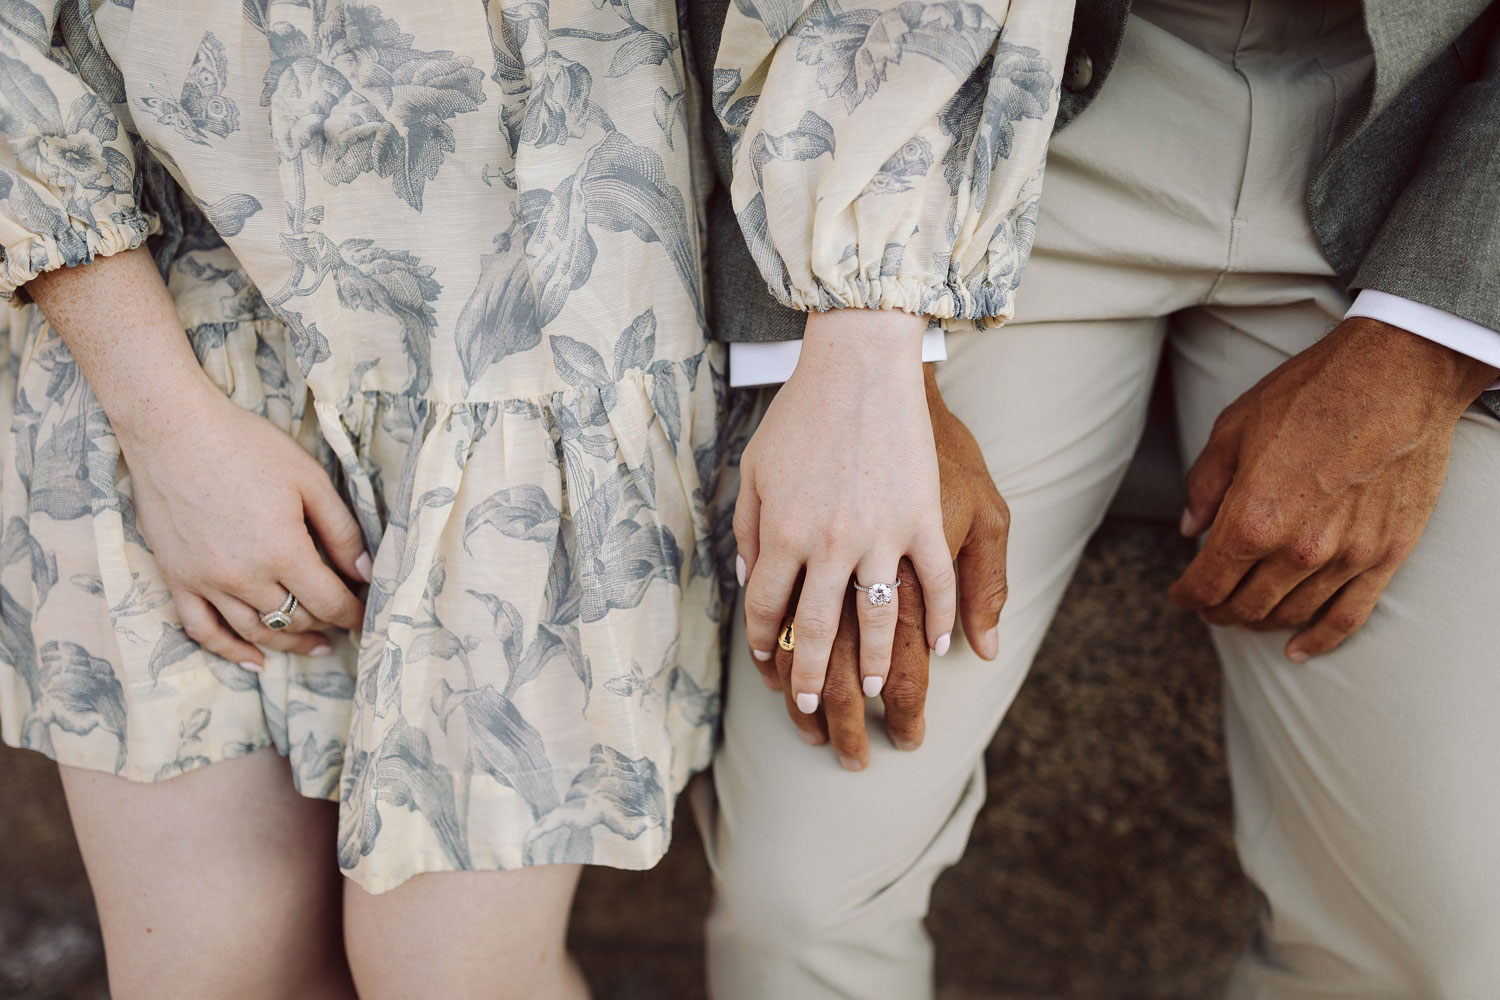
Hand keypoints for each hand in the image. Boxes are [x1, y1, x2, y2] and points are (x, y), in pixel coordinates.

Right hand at [29, 247, 370, 672]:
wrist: (172, 430)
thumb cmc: (246, 446)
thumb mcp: (309, 479)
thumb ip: (341, 530)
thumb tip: (366, 572)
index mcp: (283, 551)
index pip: (330, 602)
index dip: (355, 614)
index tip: (369, 617)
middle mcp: (244, 577)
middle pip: (297, 619)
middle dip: (328, 624)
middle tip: (346, 623)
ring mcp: (207, 582)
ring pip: (256, 631)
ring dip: (290, 643)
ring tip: (316, 646)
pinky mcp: (177, 579)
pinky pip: (203, 631)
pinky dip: (231, 651)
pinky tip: (255, 660)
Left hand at [735, 310, 955, 722]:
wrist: (858, 368)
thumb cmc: (800, 415)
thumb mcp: (755, 469)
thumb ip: (748, 528)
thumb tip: (747, 578)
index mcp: (782, 532)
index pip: (766, 608)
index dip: (763, 641)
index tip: (766, 661)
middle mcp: (829, 544)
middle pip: (818, 631)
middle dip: (812, 678)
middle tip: (813, 708)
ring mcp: (881, 534)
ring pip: (879, 621)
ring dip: (874, 664)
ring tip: (872, 692)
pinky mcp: (923, 518)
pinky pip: (936, 582)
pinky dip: (942, 619)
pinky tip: (939, 646)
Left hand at [1170, 317, 1498, 659]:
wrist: (1397, 376)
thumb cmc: (1309, 394)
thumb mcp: (1233, 429)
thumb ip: (1205, 486)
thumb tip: (1190, 529)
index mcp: (1252, 519)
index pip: (1207, 583)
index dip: (1187, 595)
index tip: (1180, 594)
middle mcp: (1298, 549)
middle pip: (1245, 606)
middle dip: (1218, 611)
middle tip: (1208, 604)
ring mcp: (1346, 557)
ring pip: (1291, 615)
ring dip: (1260, 622)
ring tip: (1245, 615)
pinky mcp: (1385, 555)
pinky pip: (1349, 616)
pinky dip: (1319, 639)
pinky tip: (1296, 650)